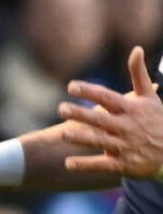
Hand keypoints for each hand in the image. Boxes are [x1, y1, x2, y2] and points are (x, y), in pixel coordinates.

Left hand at [58, 46, 162, 178]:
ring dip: (82, 138)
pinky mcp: (123, 164)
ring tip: (63, 133)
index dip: (90, 92)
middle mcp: (126, 127)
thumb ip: (139, 74)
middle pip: (101, 120)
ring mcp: (125, 146)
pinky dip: (85, 164)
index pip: (108, 98)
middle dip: (81, 114)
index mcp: (131, 110)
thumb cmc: (157, 120)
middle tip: (61, 108)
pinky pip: (102, 165)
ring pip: (100, 142)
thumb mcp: (149, 98)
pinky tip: (68, 163)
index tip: (71, 86)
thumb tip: (137, 49)